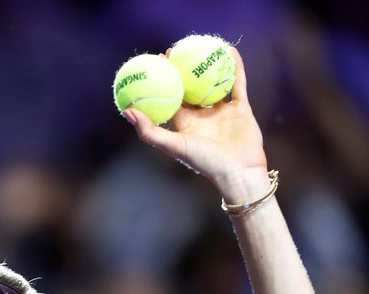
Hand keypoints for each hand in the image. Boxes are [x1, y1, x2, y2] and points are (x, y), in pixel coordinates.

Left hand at [122, 47, 268, 194]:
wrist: (238, 171)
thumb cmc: (204, 161)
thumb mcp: (173, 145)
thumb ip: (149, 131)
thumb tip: (127, 111)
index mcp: (184, 124)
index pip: (171, 98)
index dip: (163, 81)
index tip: (156, 63)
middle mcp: (202, 116)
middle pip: (191, 89)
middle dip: (183, 71)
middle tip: (176, 51)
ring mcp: (221, 112)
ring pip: (214, 84)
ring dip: (209, 67)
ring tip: (202, 46)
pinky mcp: (241, 109)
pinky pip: (237, 84)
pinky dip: (235, 68)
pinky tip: (229, 51)